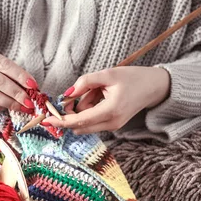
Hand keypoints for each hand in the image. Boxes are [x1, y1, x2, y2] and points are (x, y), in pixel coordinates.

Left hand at [44, 67, 169, 134]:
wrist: (154, 87)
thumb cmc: (132, 78)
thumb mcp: (108, 74)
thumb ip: (85, 82)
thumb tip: (67, 94)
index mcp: (111, 110)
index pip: (80, 121)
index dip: (61, 120)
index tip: (46, 119)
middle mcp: (112, 123)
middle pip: (79, 126)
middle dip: (71, 112)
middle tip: (76, 92)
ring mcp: (113, 127)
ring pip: (85, 123)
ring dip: (82, 108)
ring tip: (98, 90)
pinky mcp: (113, 126)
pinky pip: (92, 121)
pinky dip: (89, 109)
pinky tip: (100, 96)